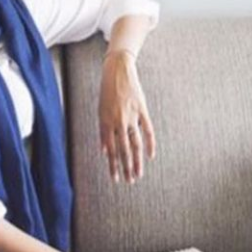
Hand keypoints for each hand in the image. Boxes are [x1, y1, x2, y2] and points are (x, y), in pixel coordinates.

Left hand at [98, 51, 155, 182]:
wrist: (118, 69)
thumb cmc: (107, 91)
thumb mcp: (100, 110)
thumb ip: (103, 131)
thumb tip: (104, 150)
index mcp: (105, 122)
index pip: (110, 149)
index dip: (113, 165)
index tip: (116, 178)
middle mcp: (118, 121)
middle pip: (123, 150)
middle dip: (126, 167)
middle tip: (130, 181)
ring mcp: (131, 116)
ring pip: (135, 144)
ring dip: (137, 161)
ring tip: (138, 174)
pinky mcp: (142, 109)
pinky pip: (148, 130)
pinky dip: (150, 144)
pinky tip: (151, 156)